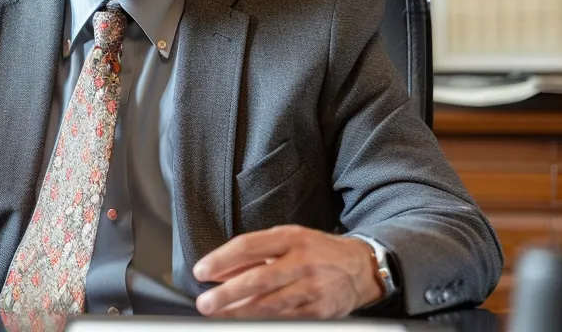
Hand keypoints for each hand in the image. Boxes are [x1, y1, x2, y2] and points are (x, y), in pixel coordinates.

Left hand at [191, 225, 382, 319]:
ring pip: (271, 304)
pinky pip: (288, 320)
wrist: (361, 267)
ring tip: (219, 316)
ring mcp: (313, 288)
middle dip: (228, 293)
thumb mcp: (286, 242)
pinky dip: (266, 323)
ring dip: (241, 313)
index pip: (248, 247)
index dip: (221, 260)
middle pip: (258, 279)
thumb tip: (218, 272)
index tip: (201, 272)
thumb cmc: (316, 252)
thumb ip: (253, 255)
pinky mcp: (321, 311)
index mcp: (290, 238)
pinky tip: (249, 324)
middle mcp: (302, 261)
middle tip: (205, 303)